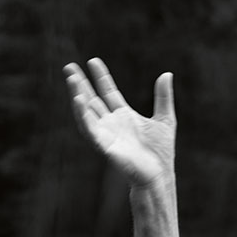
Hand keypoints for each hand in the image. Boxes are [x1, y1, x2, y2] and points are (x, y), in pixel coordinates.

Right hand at [65, 58, 175, 187]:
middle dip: (80, 84)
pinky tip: (78, 100)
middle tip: (69, 67)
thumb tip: (167, 73)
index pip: (108, 92)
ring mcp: (105, 134)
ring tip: (71, 79)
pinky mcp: (103, 145)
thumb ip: (163, 97)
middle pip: (91, 99)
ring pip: (86, 112)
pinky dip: (83, 115)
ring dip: (77, 95)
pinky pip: (89, 129)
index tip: (93, 61)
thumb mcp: (165, 119)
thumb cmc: (161, 152)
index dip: (101, 77)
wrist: (159, 175)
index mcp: (123, 116)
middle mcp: (111, 124)